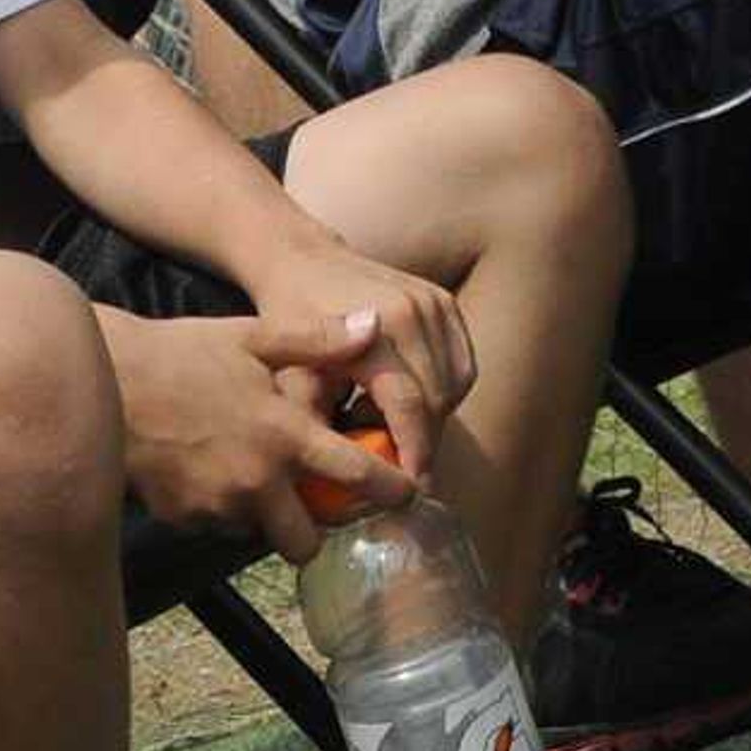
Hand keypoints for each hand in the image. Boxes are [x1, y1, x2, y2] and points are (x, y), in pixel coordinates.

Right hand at [102, 306, 408, 564]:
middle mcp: (258, 480)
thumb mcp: (252, 336)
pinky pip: (220, 526)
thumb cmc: (182, 352)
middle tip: (316, 503)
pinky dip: (225, 509)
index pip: (356, 476)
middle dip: (317, 528)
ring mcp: (219, 506)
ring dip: (268, 517)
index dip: (391, 491)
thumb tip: (372, 326)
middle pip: (309, 539)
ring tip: (256, 476)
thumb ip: (316, 339)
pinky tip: (212, 471)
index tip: (408, 495)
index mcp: (284, 433)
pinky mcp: (185, 519)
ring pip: (262, 534)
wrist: (104, 381)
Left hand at [244, 242, 476, 484]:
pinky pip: (461, 365)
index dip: (413, 453)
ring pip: (455, 386)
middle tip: (389, 460)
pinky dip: (443, 390)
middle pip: (437, 401)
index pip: (408, 405)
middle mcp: (413, 312)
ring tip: (385, 419)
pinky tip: (406, 395)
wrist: (302, 259)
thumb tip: (330, 476)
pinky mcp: (445, 302)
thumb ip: (310, 422)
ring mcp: (434, 303)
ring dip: (430, 416)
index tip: (411, 491)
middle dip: (419, 440)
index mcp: (373, 330)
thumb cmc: (288, 318)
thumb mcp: (289, 372)